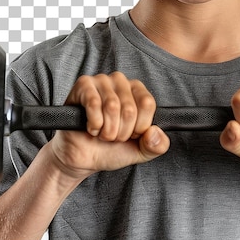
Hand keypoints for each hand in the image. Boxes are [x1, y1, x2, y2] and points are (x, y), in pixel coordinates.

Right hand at [48, 72, 169, 179]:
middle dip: (121, 132)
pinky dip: (93, 124)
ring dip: (106, 130)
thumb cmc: (111, 149)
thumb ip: (156, 146)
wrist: (83, 159)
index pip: (148, 104)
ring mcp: (101, 80)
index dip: (139, 127)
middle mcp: (121, 81)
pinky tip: (90, 128)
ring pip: (112, 107)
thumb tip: (156, 132)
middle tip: (112, 136)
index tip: (130, 134)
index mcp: (138, 90)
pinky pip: (94, 104)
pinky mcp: (83, 85)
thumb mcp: (140, 151)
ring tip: (101, 133)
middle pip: (130, 108)